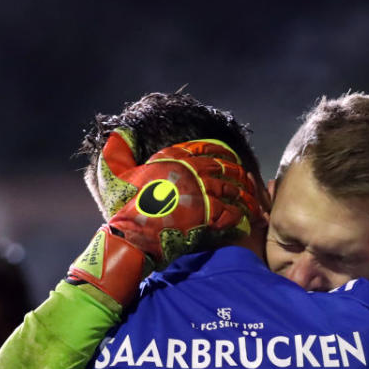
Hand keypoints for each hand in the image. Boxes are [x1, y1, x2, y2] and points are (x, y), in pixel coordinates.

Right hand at [66, 130, 261, 308]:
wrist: (131, 235)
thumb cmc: (124, 207)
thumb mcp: (117, 173)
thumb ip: (119, 151)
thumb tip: (117, 132)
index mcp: (173, 158)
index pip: (206, 148)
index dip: (223, 153)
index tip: (231, 159)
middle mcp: (189, 170)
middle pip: (225, 168)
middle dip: (239, 174)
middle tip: (247, 182)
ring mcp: (200, 190)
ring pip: (233, 188)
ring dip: (245, 195)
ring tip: (252, 202)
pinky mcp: (207, 212)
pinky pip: (231, 210)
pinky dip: (240, 214)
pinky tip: (245, 218)